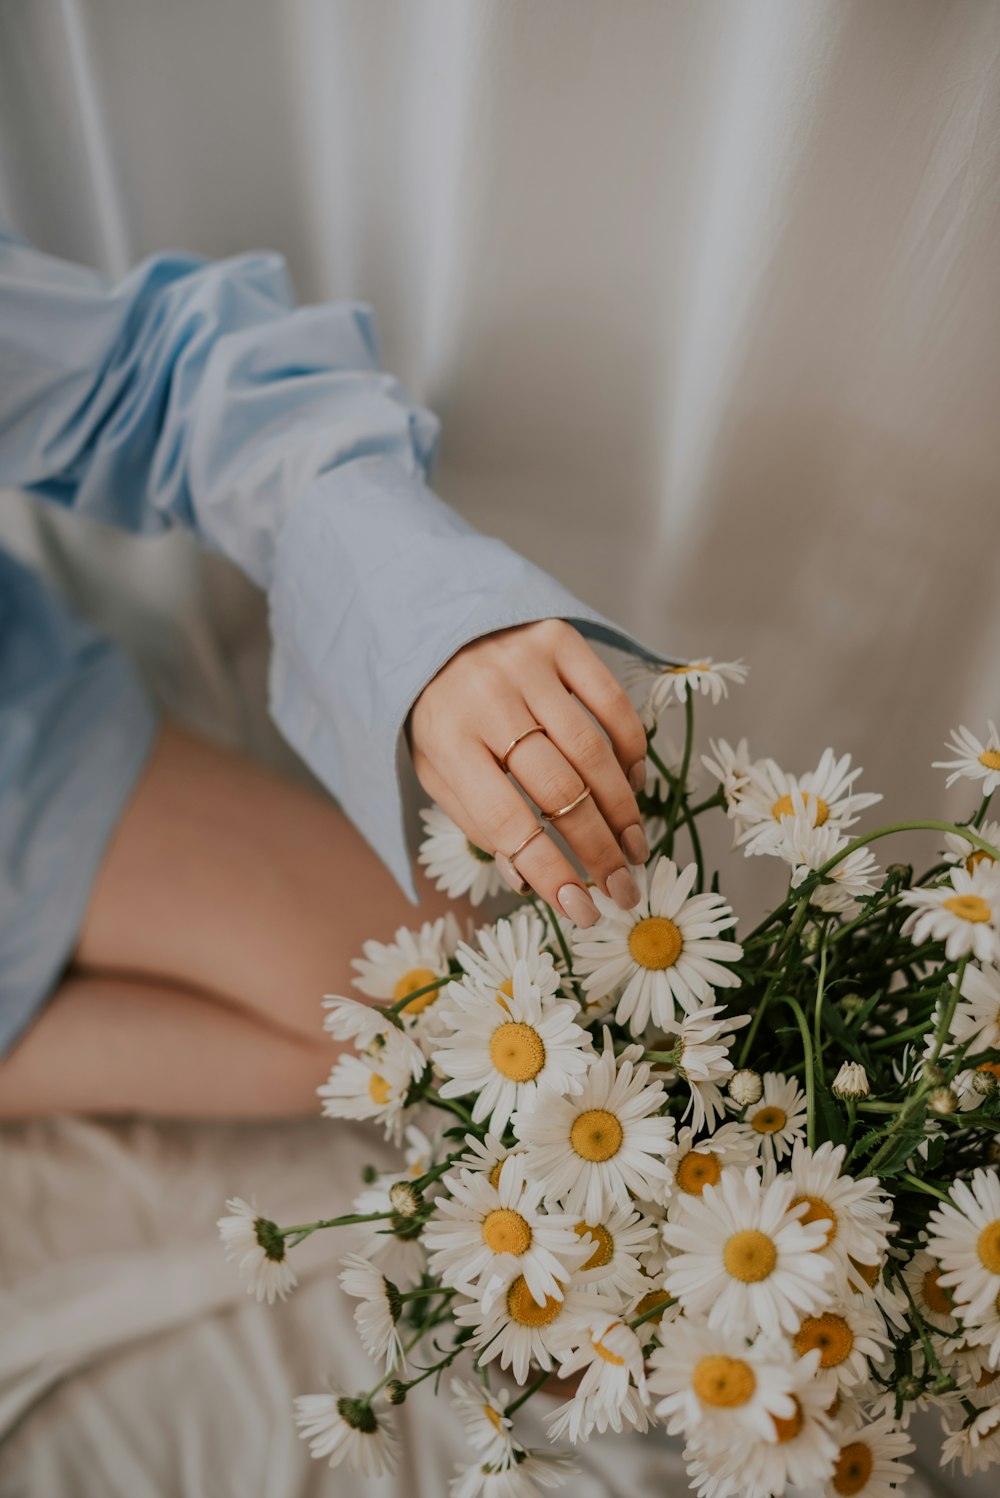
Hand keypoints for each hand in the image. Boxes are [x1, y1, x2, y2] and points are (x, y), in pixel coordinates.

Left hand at [406, 620, 649, 925]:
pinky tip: (632, 784)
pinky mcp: (559, 637)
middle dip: (598, 850)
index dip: (549, 870)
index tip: (584, 912)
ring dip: (623, 809)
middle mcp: (487, 700)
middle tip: (624, 889)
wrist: (430, 627)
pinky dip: (630, 749)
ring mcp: (526, 665)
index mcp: (447, 742)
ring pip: (593, 750)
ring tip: (634, 849)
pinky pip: (612, 701)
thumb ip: (477, 822)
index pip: (507, 820)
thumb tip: (526, 882)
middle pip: (559, 790)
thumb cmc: (439, 715)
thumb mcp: (437, 772)